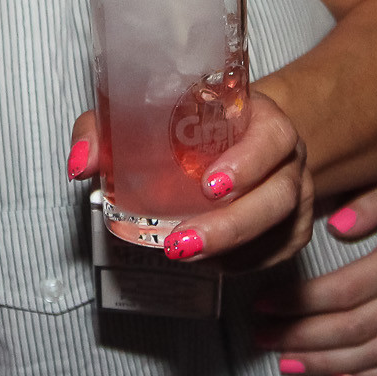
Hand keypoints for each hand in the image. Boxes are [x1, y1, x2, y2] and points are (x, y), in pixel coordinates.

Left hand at [66, 88, 315, 268]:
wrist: (236, 132)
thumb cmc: (191, 121)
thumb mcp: (148, 113)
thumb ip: (108, 130)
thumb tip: (81, 164)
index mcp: (263, 120)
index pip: (273, 138)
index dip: (249, 163)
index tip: (211, 185)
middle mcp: (287, 159)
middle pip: (278, 196)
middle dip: (232, 225)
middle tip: (184, 241)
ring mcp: (295, 196)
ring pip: (280, 229)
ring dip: (234, 248)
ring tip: (185, 252)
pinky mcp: (290, 228)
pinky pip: (277, 252)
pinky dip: (245, 261)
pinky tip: (213, 262)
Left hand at [255, 159, 376, 375]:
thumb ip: (372, 201)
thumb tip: (333, 228)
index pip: (344, 291)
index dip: (300, 302)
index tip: (263, 303)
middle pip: (353, 330)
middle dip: (301, 338)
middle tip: (261, 338)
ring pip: (375, 355)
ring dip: (327, 364)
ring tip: (286, 363)